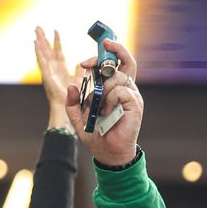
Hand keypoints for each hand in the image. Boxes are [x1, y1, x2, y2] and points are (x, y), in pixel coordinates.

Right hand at [34, 27, 72, 129]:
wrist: (70, 110)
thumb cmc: (76, 99)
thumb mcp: (81, 80)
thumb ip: (80, 72)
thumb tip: (80, 64)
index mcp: (61, 71)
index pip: (58, 53)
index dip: (56, 42)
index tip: (55, 31)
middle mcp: (53, 70)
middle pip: (47, 51)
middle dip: (43, 38)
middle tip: (38, 27)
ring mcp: (49, 73)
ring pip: (43, 54)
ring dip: (39, 42)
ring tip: (36, 31)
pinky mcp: (47, 76)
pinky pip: (42, 61)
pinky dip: (39, 52)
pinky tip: (36, 44)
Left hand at [64, 38, 142, 165]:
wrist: (106, 151)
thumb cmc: (95, 133)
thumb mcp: (77, 117)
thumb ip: (72, 103)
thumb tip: (71, 85)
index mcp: (113, 88)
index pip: (113, 63)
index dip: (101, 57)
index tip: (84, 63)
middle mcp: (125, 88)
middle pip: (126, 60)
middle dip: (108, 56)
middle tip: (89, 64)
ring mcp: (131, 95)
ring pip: (119, 76)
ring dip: (104, 87)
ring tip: (98, 104)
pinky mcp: (135, 104)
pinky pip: (122, 91)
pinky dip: (110, 98)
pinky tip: (105, 110)